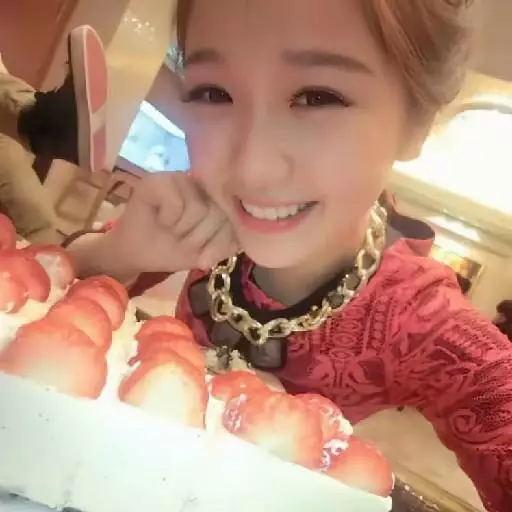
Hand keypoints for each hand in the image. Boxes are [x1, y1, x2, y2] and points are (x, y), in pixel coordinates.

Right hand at [103, 172, 237, 274]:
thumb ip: (226, 243)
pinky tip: (159, 219)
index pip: (235, 216)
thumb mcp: (206, 252)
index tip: (204, 258)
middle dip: (199, 239)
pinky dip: (168, 219)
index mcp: (219, 199)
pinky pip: (176, 203)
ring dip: (182, 230)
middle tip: (180, 240)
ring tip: (170, 230)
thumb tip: (238, 243)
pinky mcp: (157, 179)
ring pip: (199, 208)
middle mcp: (202, 184)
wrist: (136, 255)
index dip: (221, 241)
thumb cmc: (172, 249)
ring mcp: (180, 178)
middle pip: (218, 213)